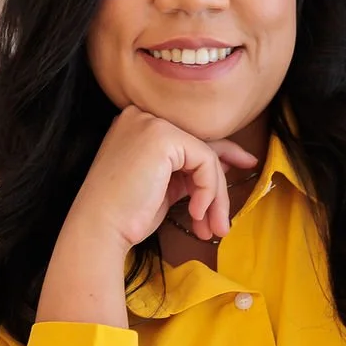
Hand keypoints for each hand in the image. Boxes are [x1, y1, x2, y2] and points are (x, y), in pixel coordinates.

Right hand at [69, 107, 258, 249]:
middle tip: (226, 220)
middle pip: (201, 145)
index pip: (190, 136)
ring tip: (212, 228)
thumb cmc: (126, 216)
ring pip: (207, 157)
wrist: (99, 229)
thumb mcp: (165, 185)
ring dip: (215, 197)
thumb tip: (227, 163)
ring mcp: (151, 123)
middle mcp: (142, 116)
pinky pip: (205, 162)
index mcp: (138, 125)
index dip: (222, 152)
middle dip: (220, 184)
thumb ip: (189, 170)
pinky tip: (195, 214)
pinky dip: (208, 191)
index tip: (246, 164)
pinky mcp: (162, 137)